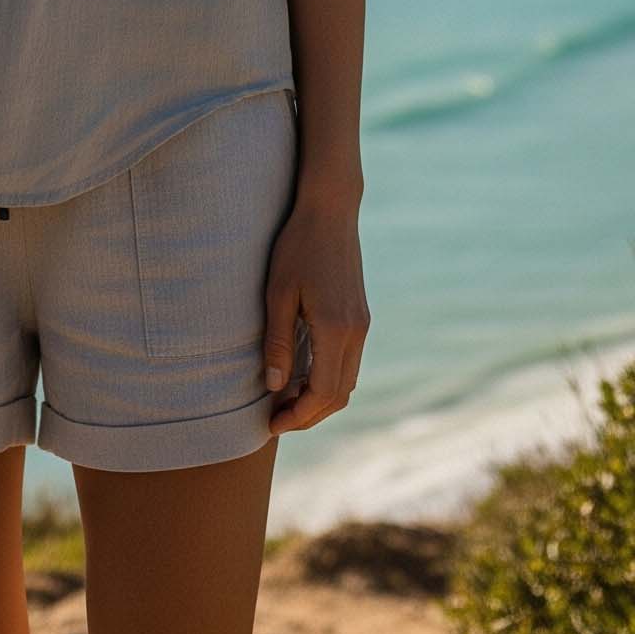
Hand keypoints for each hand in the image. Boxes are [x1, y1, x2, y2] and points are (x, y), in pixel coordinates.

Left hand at [262, 196, 369, 435]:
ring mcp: (362, 324)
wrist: (330, 210)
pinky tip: (302, 373)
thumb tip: (275, 387)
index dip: (299, 416)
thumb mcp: (278, 292)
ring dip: (320, 399)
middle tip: (276, 419)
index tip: (272, 423)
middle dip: (309, 415)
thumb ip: (278, 341)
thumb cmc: (298, 246)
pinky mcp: (360, 316)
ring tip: (285, 400)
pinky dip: (328, 379)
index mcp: (337, 328)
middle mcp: (356, 331)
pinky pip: (349, 362)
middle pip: (339, 395)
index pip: (323, 393)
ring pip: (347, 381)